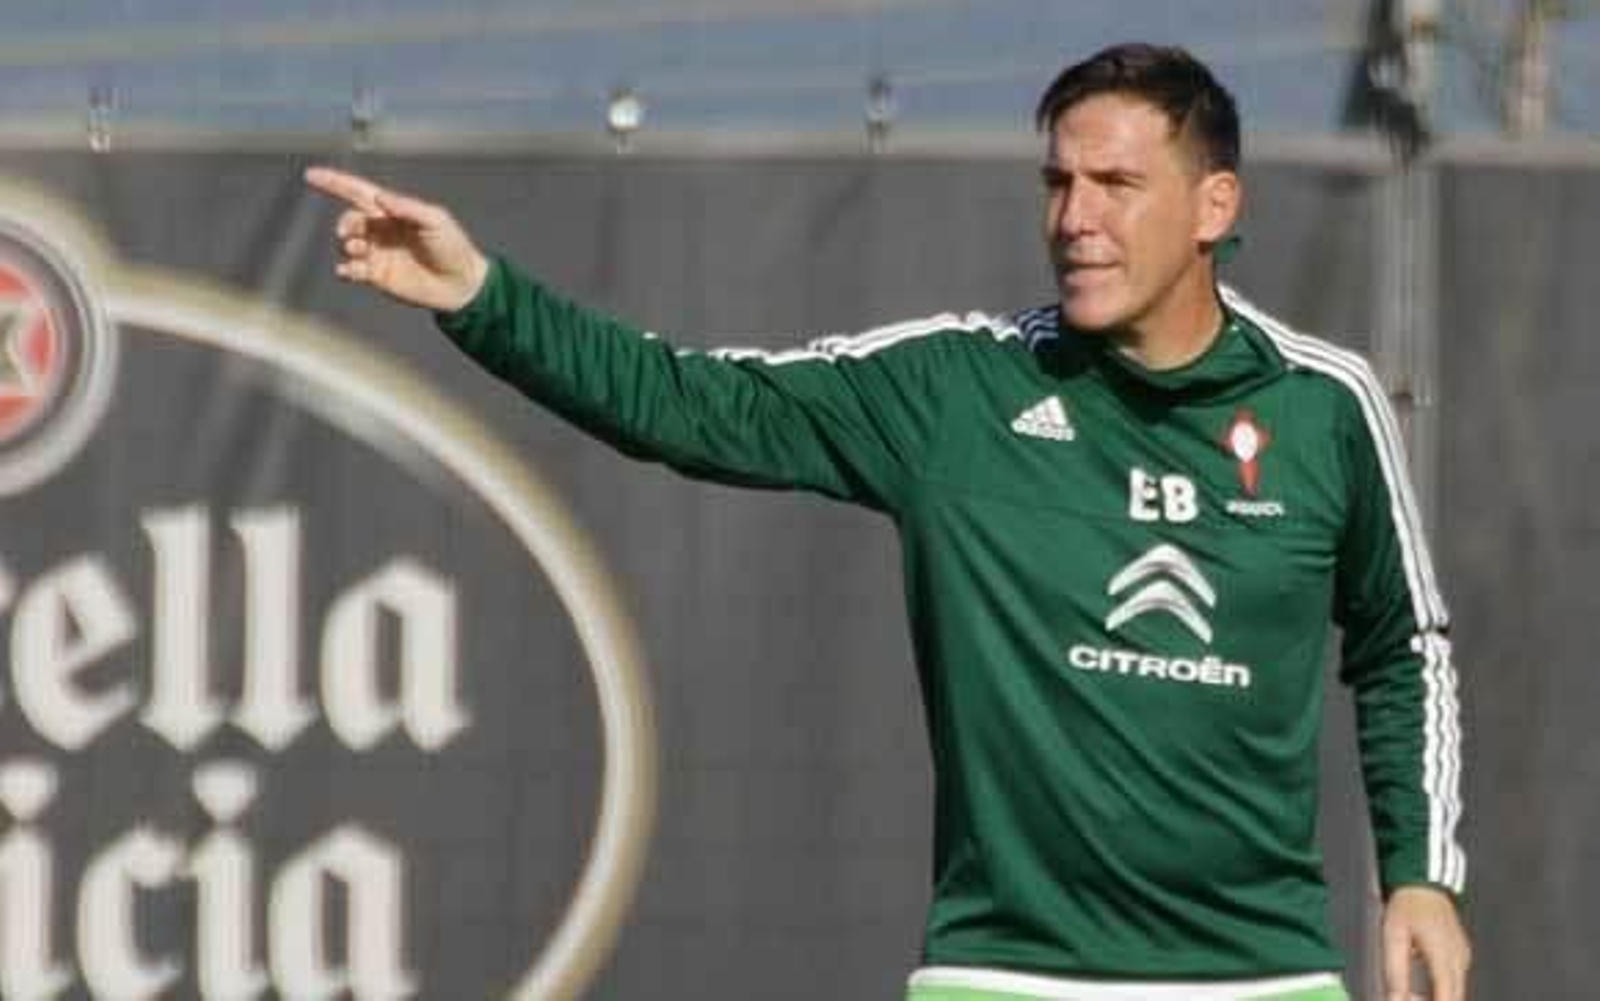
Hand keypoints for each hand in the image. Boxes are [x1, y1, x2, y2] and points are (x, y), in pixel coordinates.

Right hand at [304, 166, 489, 311]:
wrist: (460, 283)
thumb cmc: (452, 246)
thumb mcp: (435, 221)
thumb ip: (408, 207)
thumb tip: (380, 196)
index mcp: (392, 211)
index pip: (357, 192)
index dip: (334, 182)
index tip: (311, 174)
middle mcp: (381, 230)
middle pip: (349, 220)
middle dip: (345, 224)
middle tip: (349, 234)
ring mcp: (377, 253)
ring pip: (347, 245)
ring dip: (348, 246)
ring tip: (361, 250)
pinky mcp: (377, 276)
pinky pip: (351, 270)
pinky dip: (346, 269)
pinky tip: (350, 271)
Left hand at [1383, 885, 1470, 1000]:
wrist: (1423, 882)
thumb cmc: (1408, 905)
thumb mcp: (1393, 937)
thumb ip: (1396, 970)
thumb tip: (1396, 998)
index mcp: (1444, 955)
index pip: (1447, 996)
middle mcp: (1459, 957)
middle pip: (1455, 996)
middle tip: (1409, 1000)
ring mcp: (1462, 955)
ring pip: (1457, 989)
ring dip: (1438, 997)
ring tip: (1411, 996)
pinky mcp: (1460, 953)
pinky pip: (1455, 979)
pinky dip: (1441, 988)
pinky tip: (1421, 988)